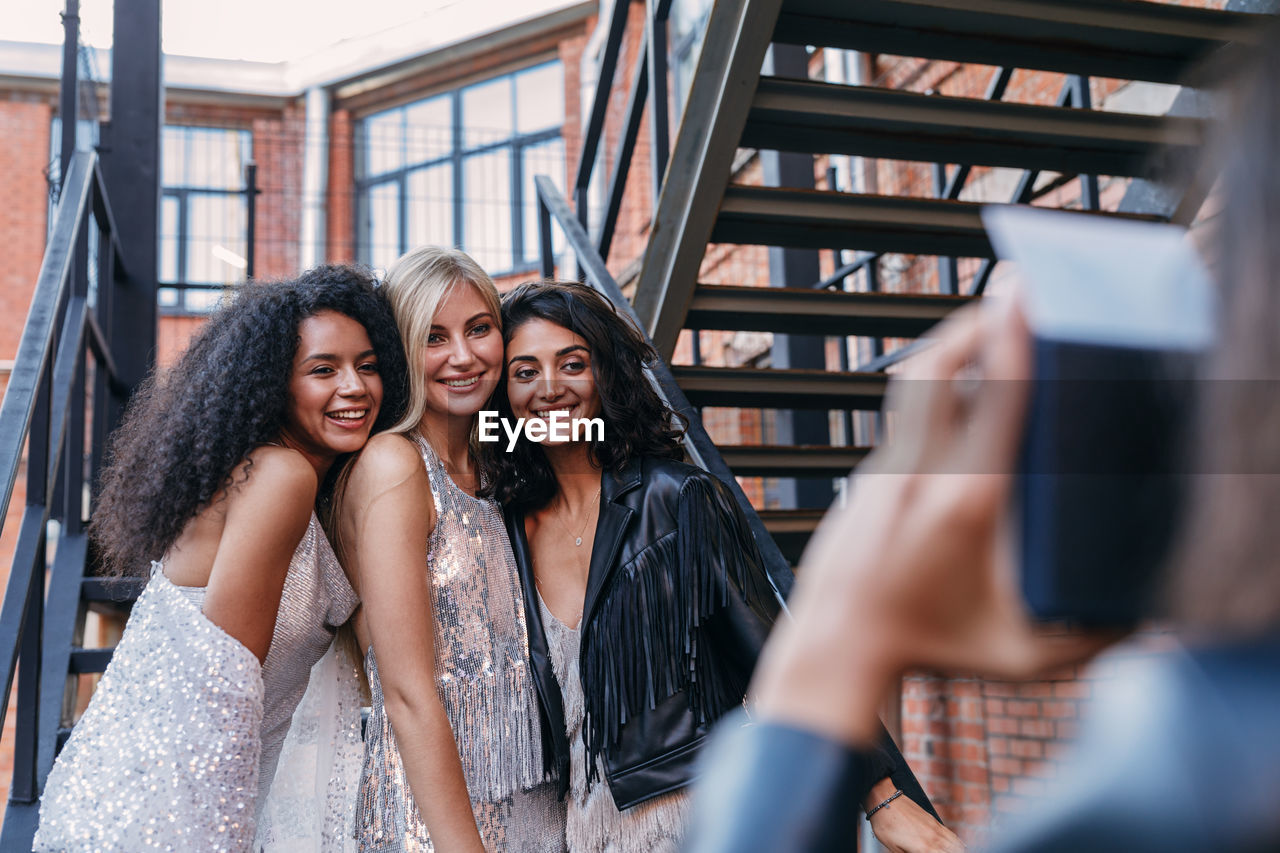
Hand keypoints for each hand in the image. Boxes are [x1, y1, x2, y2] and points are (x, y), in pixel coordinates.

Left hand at [753, 299, 1117, 744]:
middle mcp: (919, 476)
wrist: (837, 649)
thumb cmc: (929, 652)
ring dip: (949, 351)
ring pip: (913, 388)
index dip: (1010, 339)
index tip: (1024, 295)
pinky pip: (904, 422)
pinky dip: (934, 398)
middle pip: (936, 369)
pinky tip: (961, 402)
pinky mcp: (865, 478)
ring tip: (987, 334)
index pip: (992, 399)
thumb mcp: (1020, 657)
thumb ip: (1085, 639)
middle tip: (1008, 296)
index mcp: (967, 504)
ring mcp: (883, 472)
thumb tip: (1130, 614)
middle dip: (972, 321)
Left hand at [865, 779, 964, 852]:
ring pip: (955, 845)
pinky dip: (957, 843)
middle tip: (937, 852)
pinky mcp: (934, 820)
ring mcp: (936, 828)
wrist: (885, 800)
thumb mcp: (893, 849)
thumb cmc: (885, 824)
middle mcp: (934, 839)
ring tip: (952, 852)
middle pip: (951, 852)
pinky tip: (958, 846)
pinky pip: (951, 835)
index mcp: (923, 849)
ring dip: (955, 850)